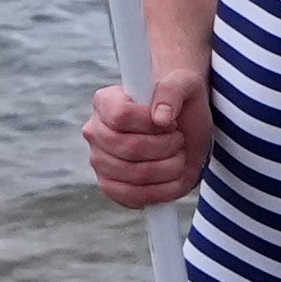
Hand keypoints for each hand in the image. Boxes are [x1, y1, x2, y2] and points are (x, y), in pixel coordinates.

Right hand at [85, 69, 211, 209]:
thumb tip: (160, 117)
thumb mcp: (186, 84)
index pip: (121, 116)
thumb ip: (173, 89)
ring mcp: (99, 161)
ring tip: (177, 154)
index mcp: (105, 101)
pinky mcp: (110, 187)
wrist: (183, 129)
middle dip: (166, 145)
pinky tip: (173, 175)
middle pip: (130, 148)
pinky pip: (134, 197)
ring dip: (170, 167)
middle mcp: (95, 131)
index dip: (151, 122)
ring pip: (136, 174)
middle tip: (178, 138)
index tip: (170, 120)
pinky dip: (163, 190)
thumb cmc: (180, 104)